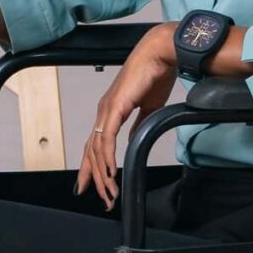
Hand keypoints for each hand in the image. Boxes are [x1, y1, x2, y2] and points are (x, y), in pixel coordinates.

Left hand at [78, 24, 179, 207]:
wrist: (161, 54)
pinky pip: (106, 137)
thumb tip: (133, 140)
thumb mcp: (147, 107)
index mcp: (110, 110)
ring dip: (103, 173)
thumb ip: (138, 124)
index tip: (93, 185)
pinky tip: (110, 172)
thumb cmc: (155, 74)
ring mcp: (107, 108)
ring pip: (97, 149)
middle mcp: (104, 110)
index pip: (95, 143)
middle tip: (102, 199)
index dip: (92, 166)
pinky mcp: (114, 107)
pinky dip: (106, 157)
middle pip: (91, 151)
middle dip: (95, 177)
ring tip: (110, 192)